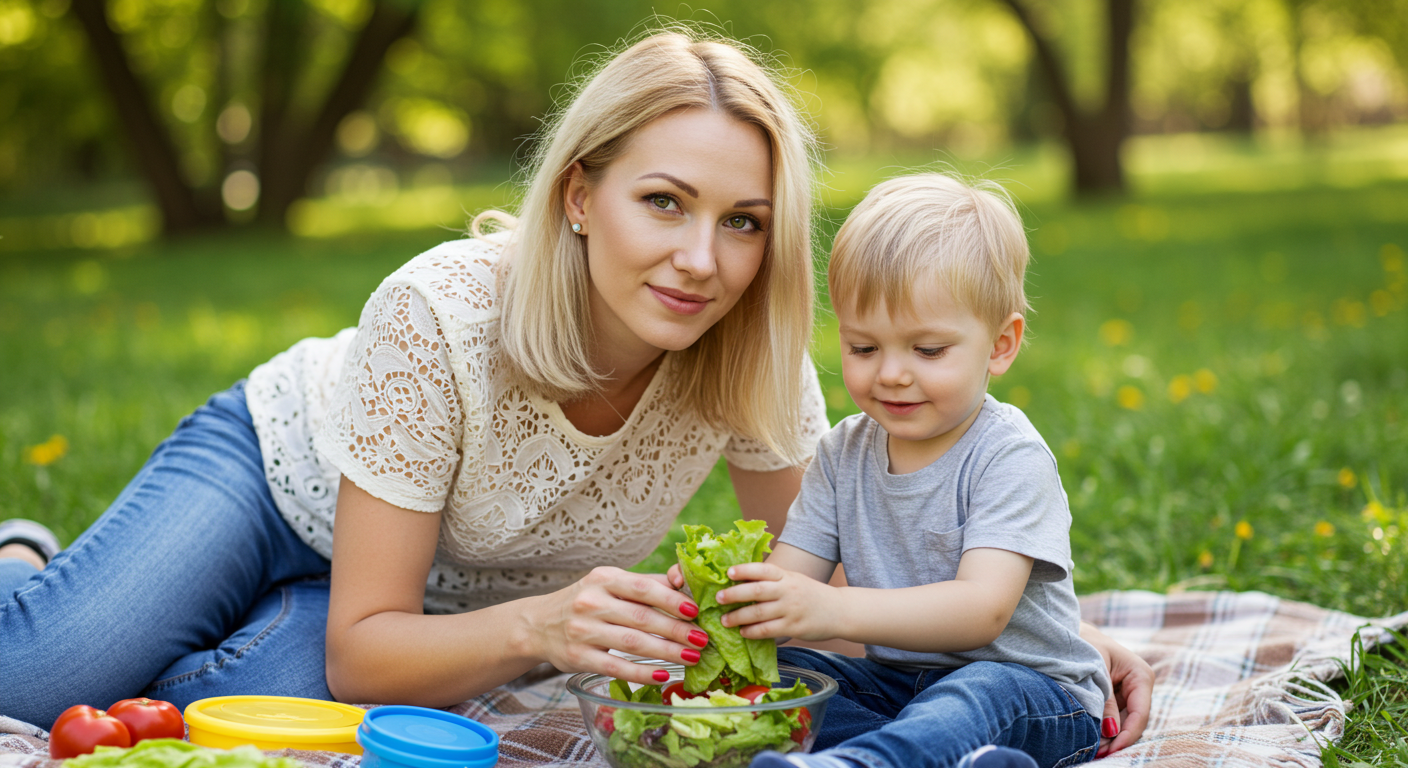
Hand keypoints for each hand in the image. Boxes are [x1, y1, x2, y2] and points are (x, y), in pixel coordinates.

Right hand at [530, 567, 708, 686]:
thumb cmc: (587, 602)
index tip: (695, 611)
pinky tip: (663, 675)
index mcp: (604, 579)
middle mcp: (591, 602)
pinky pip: (616, 666)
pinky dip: (642, 672)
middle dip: (676, 630)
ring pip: (632, 643)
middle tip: (702, 639)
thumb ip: (646, 583)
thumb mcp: (610, 584)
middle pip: (642, 617)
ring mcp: (582, 631)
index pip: (643, 587)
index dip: (671, 599)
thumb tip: (684, 582)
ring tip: (692, 657)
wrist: (538, 625)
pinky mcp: (578, 658)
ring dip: (667, 652)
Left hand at [715, 562, 837, 641]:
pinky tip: (743, 632)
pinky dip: (753, 632)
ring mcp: (791, 610)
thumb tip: (739, 581)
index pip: (763, 569)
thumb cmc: (810, 594)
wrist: (839, 611)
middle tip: (718, 598)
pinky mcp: (794, 628)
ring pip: (759, 613)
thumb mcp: (793, 580)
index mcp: (787, 576)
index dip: (745, 570)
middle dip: (734, 594)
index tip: (728, 573)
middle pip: (757, 591)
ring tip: (724, 620)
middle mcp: (788, 590)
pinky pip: (768, 630)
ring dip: (739, 617)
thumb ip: (772, 580)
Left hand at [1081, 622, 1153, 756]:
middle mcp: (1139, 686)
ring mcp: (1129, 693)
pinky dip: (1104, 730)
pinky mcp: (1118, 698)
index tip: (1111, 750)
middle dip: (1116, 740)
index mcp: (1140, 674)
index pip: (1140, 713)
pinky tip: (1092, 742)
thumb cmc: (1083, 643)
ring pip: (1124, 724)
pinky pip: (1114, 719)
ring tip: (1092, 752)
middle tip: (1096, 755)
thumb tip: (1110, 731)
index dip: (1127, 734)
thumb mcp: (1093, 670)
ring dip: (1109, 739)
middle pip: (1133, 722)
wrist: (1070, 631)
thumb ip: (1104, 701)